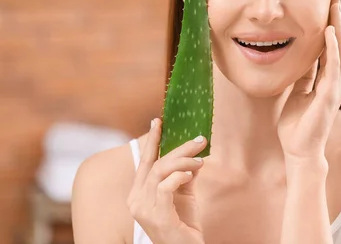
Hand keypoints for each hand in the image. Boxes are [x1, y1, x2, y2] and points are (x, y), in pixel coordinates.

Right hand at [127, 118, 206, 243]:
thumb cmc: (183, 225)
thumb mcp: (184, 194)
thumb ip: (184, 174)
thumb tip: (194, 153)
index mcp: (138, 193)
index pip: (145, 162)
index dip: (152, 140)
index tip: (158, 121)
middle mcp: (136, 201)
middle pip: (156, 164)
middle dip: (179, 148)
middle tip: (200, 140)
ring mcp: (144, 210)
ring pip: (161, 172)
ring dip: (184, 161)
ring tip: (200, 161)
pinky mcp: (157, 217)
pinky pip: (165, 187)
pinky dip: (179, 176)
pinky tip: (191, 174)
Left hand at [277, 0, 340, 163]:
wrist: (299, 151)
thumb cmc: (297, 125)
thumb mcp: (298, 92)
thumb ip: (304, 76)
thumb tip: (303, 58)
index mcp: (325, 79)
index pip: (329, 46)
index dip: (329, 24)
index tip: (328, 4)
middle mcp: (333, 80)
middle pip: (336, 43)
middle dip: (336, 18)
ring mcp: (333, 87)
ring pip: (337, 50)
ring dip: (336, 26)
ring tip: (335, 4)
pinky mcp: (329, 96)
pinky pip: (332, 67)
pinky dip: (331, 48)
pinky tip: (329, 31)